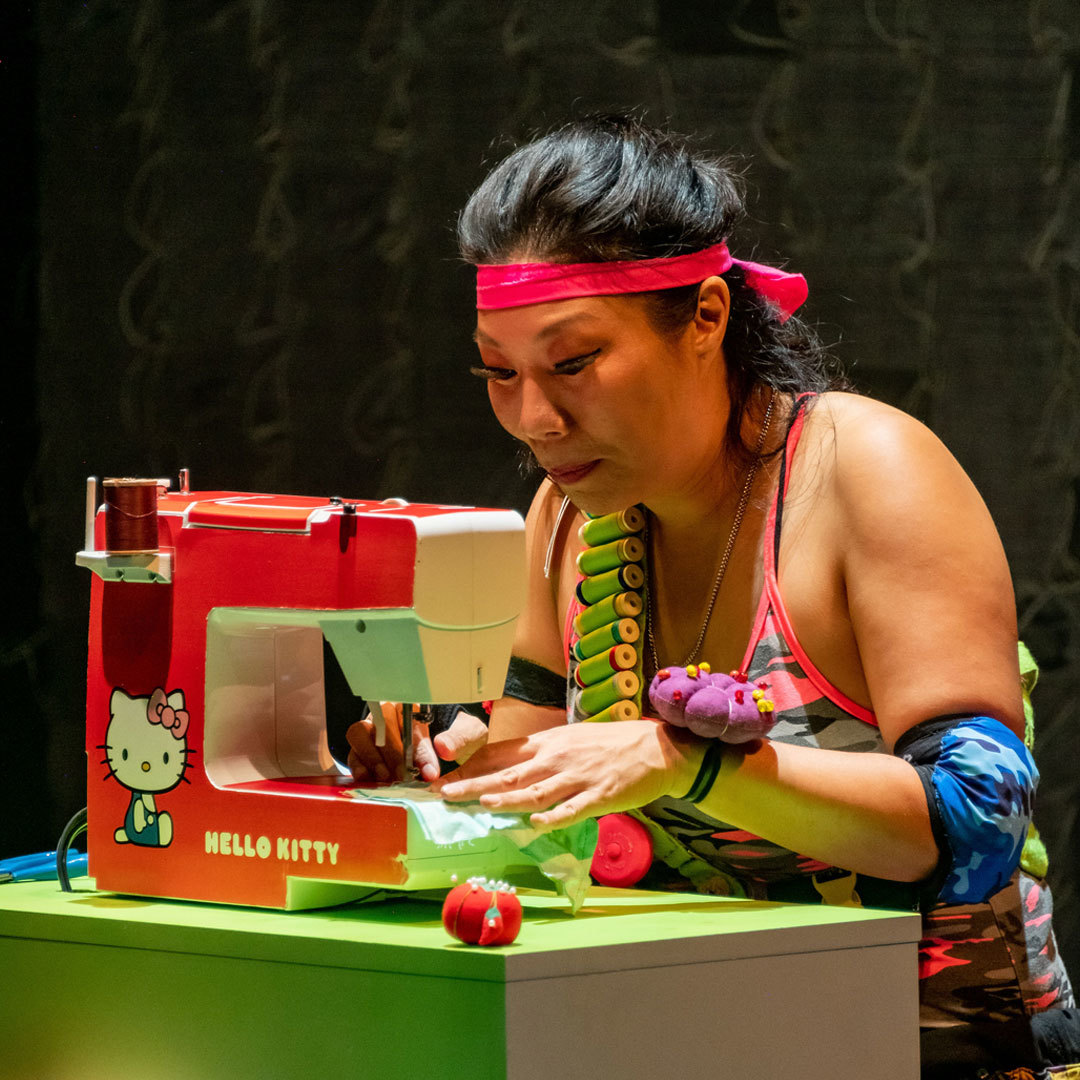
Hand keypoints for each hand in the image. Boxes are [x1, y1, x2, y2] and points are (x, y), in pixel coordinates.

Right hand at [347, 704, 489, 782]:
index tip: (425, 769)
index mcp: (414, 704)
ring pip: (360, 735)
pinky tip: (369, 780)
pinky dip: (359, 767)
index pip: (407, 716)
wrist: (455, 745)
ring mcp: (372, 730)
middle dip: (392, 754)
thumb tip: (444, 749)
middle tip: (404, 776)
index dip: (414, 744)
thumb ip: (456, 740)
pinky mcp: (361, 749)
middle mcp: (388, 713)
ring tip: (386, 778)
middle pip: (380, 724)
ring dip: (372, 758)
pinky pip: (353, 753)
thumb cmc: (457, 736)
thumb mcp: (466, 735)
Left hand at [431, 718, 704, 829]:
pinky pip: (573, 808)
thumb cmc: (609, 745)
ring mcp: (578, 777)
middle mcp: (557, 757)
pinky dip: (554, 816)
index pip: (501, 754)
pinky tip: (536, 823)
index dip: (472, 767)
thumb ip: (539, 755)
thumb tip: (505, 771)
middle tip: (445, 794)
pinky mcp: (600, 795)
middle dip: (475, 783)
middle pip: (510, 772)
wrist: (656, 748)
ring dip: (507, 797)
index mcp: (547, 742)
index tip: (445, 778)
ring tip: (482, 803)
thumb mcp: (569, 741)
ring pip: (536, 790)